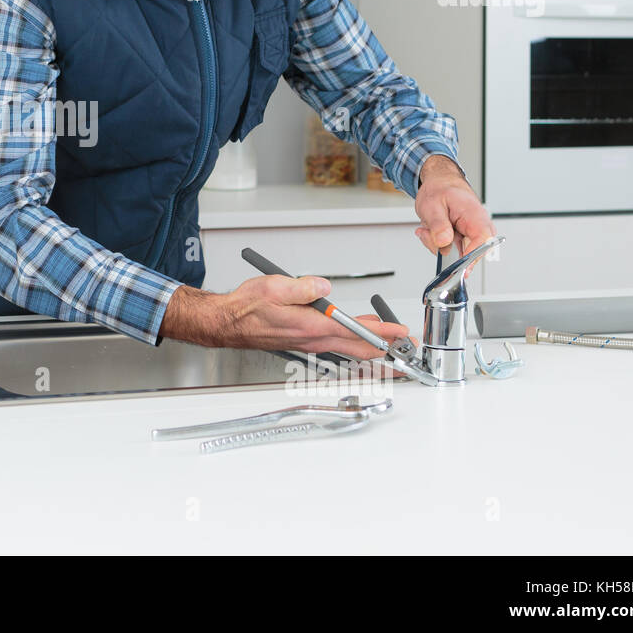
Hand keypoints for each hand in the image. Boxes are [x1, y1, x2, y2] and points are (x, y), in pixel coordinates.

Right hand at [161, 276, 410, 356]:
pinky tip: (357, 332)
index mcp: (311, 326)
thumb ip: (303, 287)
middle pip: (358, 346)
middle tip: (404, 342)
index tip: (400, 332)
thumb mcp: (274, 286)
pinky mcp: (304, 341)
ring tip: (388, 337)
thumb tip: (324, 286)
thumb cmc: (246, 307)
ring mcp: (309, 343)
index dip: (382, 332)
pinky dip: (353, 340)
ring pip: (348, 346)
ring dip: (370, 344)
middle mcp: (313, 339)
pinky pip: (336, 343)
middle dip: (384, 345)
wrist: (228, 322)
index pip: (355, 330)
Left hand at [414, 154, 495, 259]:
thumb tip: (444, 242)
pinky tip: (430, 231)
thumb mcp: (433, 205)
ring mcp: (471, 234)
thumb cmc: (440, 189)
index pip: (483, 241)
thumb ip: (439, 224)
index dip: (471, 257)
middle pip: (468, 252)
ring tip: (428, 228)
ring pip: (456, 254)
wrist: (441, 183)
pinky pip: (450, 250)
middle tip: (429, 233)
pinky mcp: (463, 239)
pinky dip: (437, 243)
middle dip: (444, 248)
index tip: (458, 267)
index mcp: (476, 216)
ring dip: (437, 244)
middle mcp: (478, 227)